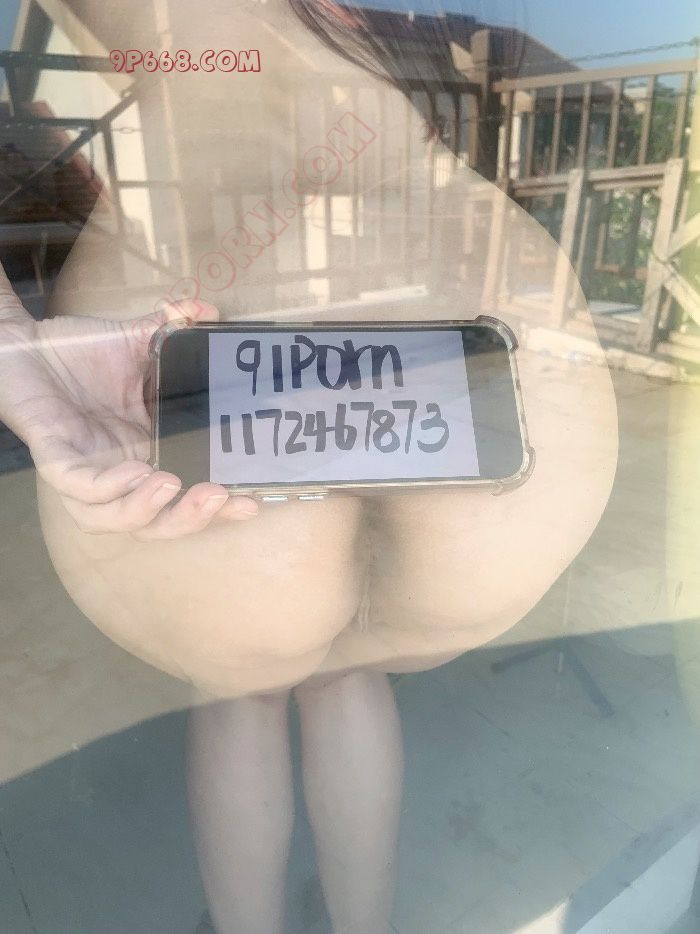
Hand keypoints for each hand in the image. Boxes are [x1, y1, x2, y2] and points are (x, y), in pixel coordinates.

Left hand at [0, 284, 257, 538]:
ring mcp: (85, 467)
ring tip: (172, 487)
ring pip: (112, 519)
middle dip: (188, 519)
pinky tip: (136, 472)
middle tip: (217, 497)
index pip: (184, 498)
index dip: (217, 510)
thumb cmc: (78, 353)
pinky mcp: (53, 454)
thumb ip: (173, 328)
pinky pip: (77, 487)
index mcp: (146, 452)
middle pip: (154, 523)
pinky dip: (106, 488)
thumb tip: (207, 310)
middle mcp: (117, 470)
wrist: (20, 341)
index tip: (252, 501)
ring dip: (145, 512)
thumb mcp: (136, 341)